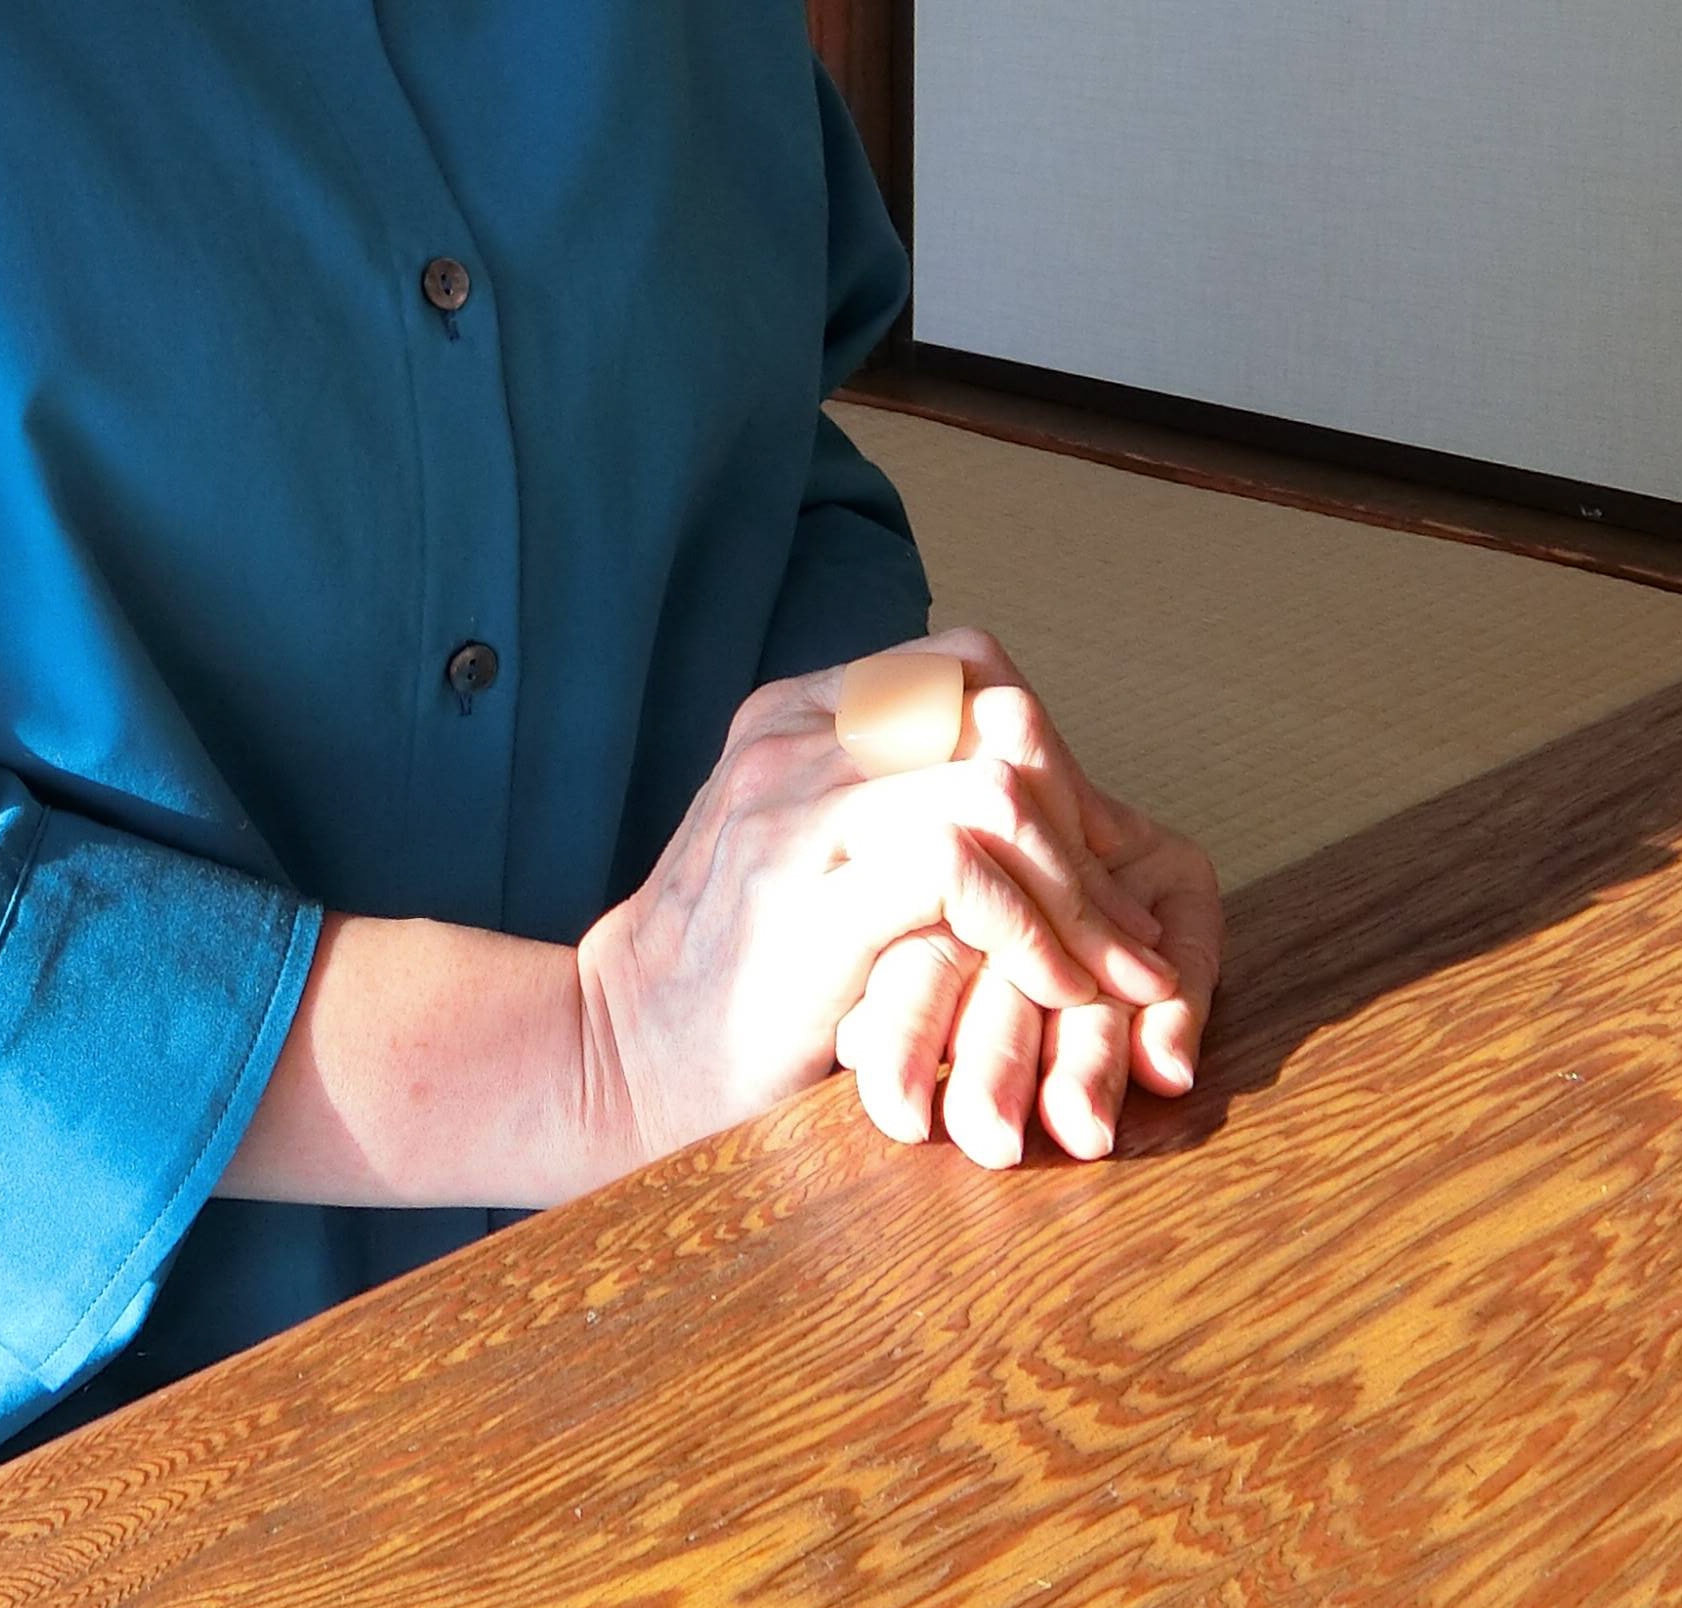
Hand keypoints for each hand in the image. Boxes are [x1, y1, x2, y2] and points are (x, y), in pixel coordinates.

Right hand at [574, 630, 1191, 1171]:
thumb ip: (882, 803)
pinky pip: (962, 870)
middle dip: (1085, 821)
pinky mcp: (809, 903)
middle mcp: (793, 741)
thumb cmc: (730, 980)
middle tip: (1116, 925)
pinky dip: (1035, 934)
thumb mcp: (800, 855)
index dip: (1050, 754)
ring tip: (1109, 974)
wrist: (613, 1061)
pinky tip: (1052, 991)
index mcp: (793, 714)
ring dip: (1079, 890)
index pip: (967, 668)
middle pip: (999, 713)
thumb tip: (1029, 807)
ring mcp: (794, 814)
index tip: (1083, 859)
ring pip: (996, 787)